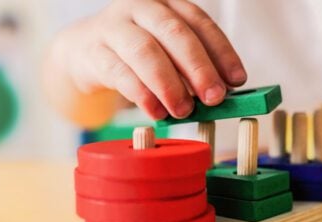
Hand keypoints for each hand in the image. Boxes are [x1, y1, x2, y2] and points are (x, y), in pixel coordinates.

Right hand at [52, 0, 246, 119]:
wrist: (84, 52)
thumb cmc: (136, 54)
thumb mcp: (167, 53)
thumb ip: (191, 68)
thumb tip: (220, 94)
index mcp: (167, 4)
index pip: (199, 22)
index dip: (221, 51)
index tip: (237, 80)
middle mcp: (141, 9)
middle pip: (174, 33)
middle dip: (198, 67)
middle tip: (214, 98)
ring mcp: (114, 28)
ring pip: (145, 51)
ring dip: (169, 84)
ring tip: (184, 110)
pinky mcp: (94, 52)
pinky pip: (120, 73)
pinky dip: (142, 95)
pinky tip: (156, 112)